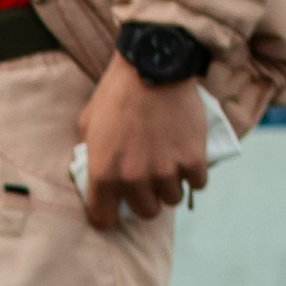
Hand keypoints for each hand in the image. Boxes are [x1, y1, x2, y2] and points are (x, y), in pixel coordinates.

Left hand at [79, 56, 209, 230]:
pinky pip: (197, 184)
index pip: (103, 219)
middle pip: (146, 212)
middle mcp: (134, 179)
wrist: (154, 66)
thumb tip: (94, 174)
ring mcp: (165, 171)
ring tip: (168, 162)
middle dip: (147, 198)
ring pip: (172, 199)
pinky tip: (187, 157)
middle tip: (148, 179)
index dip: (110, 215)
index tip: (116, 207)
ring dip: (171, 185)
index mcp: (104, 173)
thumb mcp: (88, 124)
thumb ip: (91, 154)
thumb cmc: (116, 93)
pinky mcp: (193, 160)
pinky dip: (194, 174)